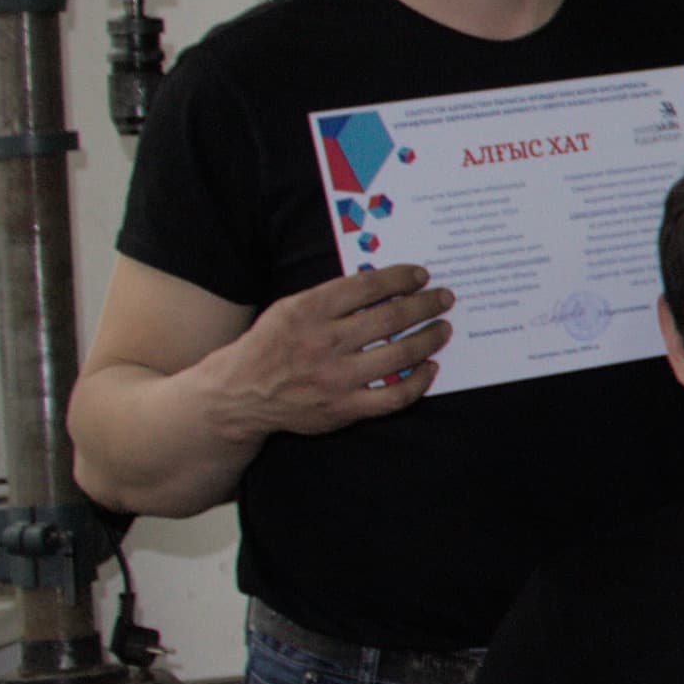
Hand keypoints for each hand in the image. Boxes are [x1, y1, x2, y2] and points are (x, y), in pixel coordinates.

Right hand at [207, 264, 452, 439]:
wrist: (239, 395)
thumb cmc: (270, 345)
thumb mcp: (289, 309)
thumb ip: (331, 298)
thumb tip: (384, 285)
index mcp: (307, 311)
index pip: (366, 286)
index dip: (400, 278)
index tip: (421, 276)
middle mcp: (323, 342)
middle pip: (390, 318)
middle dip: (425, 305)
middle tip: (445, 299)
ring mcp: (335, 378)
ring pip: (400, 355)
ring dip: (429, 338)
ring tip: (443, 328)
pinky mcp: (343, 408)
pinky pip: (394, 396)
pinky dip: (419, 381)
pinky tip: (430, 368)